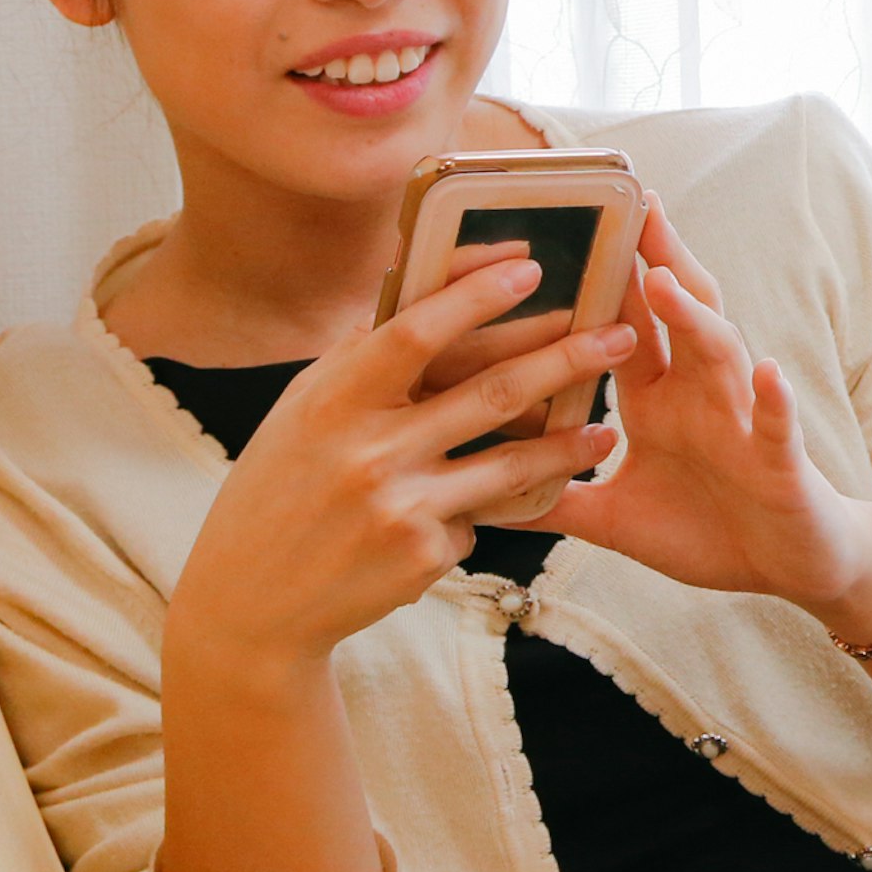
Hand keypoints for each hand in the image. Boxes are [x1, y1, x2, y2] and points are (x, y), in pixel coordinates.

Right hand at [165, 249, 638, 671]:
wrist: (250, 605)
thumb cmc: (280, 489)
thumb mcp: (303, 413)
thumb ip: (362, 360)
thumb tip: (419, 280)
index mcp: (332, 401)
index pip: (416, 333)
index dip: (476, 295)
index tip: (531, 266)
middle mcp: (368, 452)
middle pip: (490, 394)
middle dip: (567, 360)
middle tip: (621, 336)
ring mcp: (400, 508)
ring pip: (512, 466)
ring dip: (569, 445)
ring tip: (607, 431)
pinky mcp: (424, 558)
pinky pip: (479, 519)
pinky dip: (486, 510)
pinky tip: (488, 516)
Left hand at [535, 195, 871, 628]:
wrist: (792, 565)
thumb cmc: (711, 531)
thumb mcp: (617, 520)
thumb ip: (560, 500)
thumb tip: (482, 501)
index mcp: (659, 401)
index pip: (625, 327)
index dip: (603, 280)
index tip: (566, 226)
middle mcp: (701, 396)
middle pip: (679, 312)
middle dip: (656, 257)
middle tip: (630, 202)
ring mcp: (743, 422)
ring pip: (721, 354)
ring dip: (693, 316)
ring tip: (663, 277)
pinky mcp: (781, 462)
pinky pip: (777, 426)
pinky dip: (774, 400)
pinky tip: (768, 373)